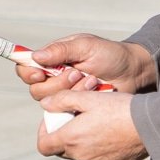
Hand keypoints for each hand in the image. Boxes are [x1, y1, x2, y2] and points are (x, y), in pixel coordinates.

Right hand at [16, 33, 156, 99]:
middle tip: (77, 73)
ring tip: (91, 80)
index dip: (27, 72)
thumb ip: (61, 50)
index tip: (39, 72)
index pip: (26, 67)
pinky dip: (79, 102)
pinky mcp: (75, 108)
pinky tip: (94, 91)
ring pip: (50, 103)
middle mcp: (54, 78)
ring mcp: (65, 95)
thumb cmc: (110, 55)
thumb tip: (35, 56)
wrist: (133, 73)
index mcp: (52, 60)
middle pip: (36, 89)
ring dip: (70, 91)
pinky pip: (66, 113)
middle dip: (56, 83)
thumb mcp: (86, 46)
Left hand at [36, 88, 147, 159]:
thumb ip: (62, 100)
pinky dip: (97, 150)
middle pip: (62, 150)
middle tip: (76, 118)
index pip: (44, 146)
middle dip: (64, 135)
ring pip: (80, 155)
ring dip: (81, 142)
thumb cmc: (118, 108)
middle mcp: (81, 157)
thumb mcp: (89, 97)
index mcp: (71, 139)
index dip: (43, 133)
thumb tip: (44, 104)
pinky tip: (109, 135)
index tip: (52, 122)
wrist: (150, 126)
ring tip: (96, 124)